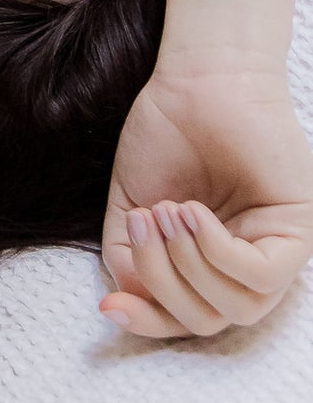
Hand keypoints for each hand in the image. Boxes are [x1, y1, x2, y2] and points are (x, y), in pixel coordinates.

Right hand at [101, 54, 312, 338]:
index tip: (109, 307)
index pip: (188, 319)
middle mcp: (249, 266)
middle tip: (143, 224)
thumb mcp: (132, 203)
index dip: (148, 323)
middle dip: (162, 282)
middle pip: (210, 320)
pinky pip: (261, 276)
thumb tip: (132, 299)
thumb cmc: (166, 133)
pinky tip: (194, 212)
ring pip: (238, 308)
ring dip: (188, 266)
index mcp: (210, 264)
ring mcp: (278, 251)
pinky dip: (217, 252)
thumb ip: (128, 257)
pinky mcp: (300, 232)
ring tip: (168, 211)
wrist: (195, 79)